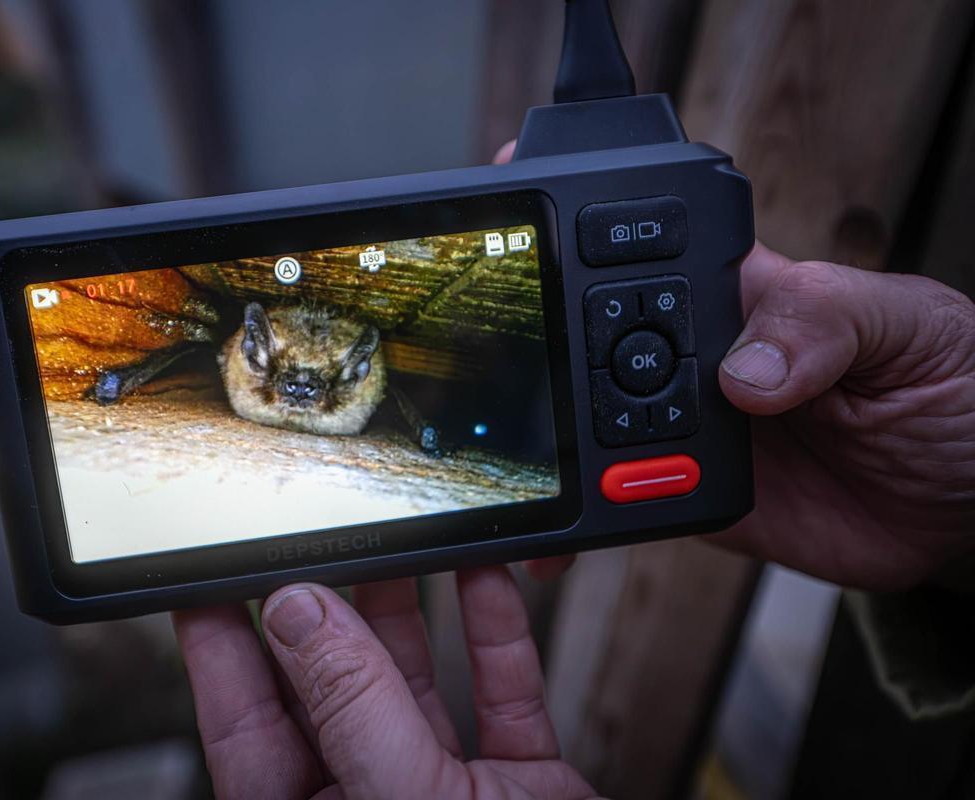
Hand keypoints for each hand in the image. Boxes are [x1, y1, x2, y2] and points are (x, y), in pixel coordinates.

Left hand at [173, 567, 599, 799]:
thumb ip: (349, 707)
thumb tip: (296, 617)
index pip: (242, 721)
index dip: (220, 643)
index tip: (207, 573)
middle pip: (328, 682)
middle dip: (326, 602)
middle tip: (318, 532)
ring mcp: (442, 790)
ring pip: (411, 676)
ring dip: (409, 603)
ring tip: (393, 537)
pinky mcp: (515, 780)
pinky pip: (499, 689)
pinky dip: (494, 632)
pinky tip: (479, 579)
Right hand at [496, 140, 974, 590]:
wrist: (971, 511)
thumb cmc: (962, 391)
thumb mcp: (915, 329)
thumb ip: (830, 321)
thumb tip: (742, 370)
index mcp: (750, 292)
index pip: (652, 250)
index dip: (587, 237)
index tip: (529, 233)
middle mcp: (705, 356)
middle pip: (600, 343)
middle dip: (548, 357)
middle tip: (515, 391)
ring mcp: (693, 428)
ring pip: (596, 428)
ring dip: (555, 447)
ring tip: (525, 474)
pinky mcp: (693, 495)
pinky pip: (625, 504)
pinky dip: (584, 521)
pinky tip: (553, 537)